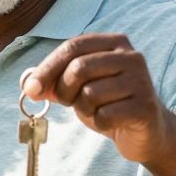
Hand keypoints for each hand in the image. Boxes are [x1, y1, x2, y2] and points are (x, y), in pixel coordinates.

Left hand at [22, 33, 171, 162]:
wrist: (146, 132)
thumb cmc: (108, 104)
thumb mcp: (78, 88)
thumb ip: (54, 82)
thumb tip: (29, 84)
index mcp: (114, 43)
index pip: (72, 46)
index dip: (47, 68)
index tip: (31, 89)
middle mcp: (131, 57)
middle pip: (79, 68)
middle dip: (64, 90)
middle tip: (70, 103)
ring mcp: (141, 81)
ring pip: (90, 93)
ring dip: (84, 109)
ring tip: (97, 111)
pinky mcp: (145, 107)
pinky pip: (105, 115)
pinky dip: (99, 123)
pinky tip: (112, 122)